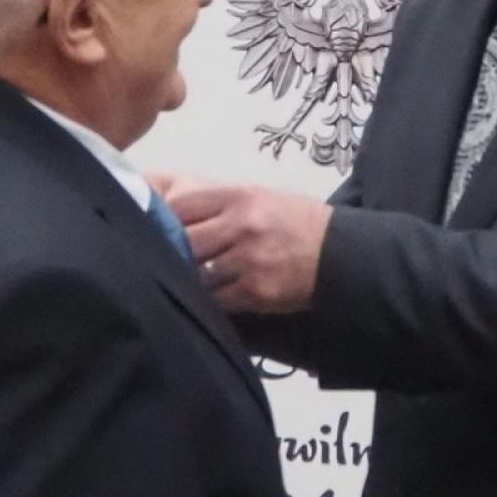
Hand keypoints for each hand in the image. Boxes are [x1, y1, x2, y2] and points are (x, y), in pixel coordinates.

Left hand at [166, 183, 331, 312]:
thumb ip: (216, 203)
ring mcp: (248, 260)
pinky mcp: (255, 292)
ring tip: (187, 281)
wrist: (338, 253)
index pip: (181, 205)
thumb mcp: (257, 197)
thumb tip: (167, 208)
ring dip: (189, 280)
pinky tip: (208, 298)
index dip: (163, 219)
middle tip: (165, 260)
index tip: (158, 229)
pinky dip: (208, 300)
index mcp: (239, 196)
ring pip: (196, 273)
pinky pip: (215, 300)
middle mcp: (242, 225)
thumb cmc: (293, 222)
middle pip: (184, 240)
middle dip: (173, 252)